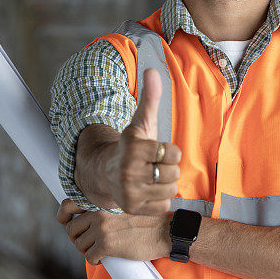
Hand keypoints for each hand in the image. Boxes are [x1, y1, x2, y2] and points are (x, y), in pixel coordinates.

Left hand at [57, 198, 171, 263]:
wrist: (165, 230)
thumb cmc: (148, 219)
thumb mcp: (124, 204)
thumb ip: (105, 207)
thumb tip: (87, 218)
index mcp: (101, 200)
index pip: (68, 204)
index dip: (64, 216)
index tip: (67, 223)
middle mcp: (98, 211)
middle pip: (71, 229)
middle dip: (78, 238)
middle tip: (89, 243)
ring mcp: (101, 227)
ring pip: (79, 245)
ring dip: (87, 250)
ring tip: (100, 250)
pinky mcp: (106, 244)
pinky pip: (89, 257)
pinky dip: (95, 261)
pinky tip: (105, 258)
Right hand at [106, 68, 181, 213]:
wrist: (107, 171)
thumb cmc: (132, 145)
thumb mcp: (141, 121)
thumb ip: (150, 97)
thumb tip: (152, 70)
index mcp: (132, 146)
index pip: (172, 153)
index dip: (170, 151)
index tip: (157, 150)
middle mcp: (127, 170)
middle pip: (173, 173)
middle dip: (168, 168)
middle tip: (154, 165)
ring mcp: (128, 191)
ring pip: (170, 190)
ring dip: (165, 184)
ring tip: (151, 177)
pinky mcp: (132, 208)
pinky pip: (164, 206)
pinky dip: (160, 199)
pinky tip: (148, 190)